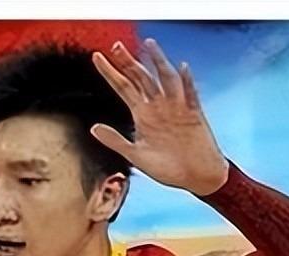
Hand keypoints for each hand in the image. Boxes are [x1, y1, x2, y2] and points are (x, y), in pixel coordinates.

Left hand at [91, 38, 229, 195]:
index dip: (110, 72)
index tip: (97, 57)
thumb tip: (93, 128)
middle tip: (115, 46)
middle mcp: (158, 106)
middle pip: (141, 78)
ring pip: (165, 79)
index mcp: (142, 114)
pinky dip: (186, 82)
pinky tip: (181, 68)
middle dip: (129, 62)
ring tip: (149, 45)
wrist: (195, 178)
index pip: (123, 87)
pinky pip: (190, 96)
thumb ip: (115, 140)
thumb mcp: (135, 155)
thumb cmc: (167, 167)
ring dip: (158, 62)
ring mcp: (176, 108)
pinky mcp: (193, 115)